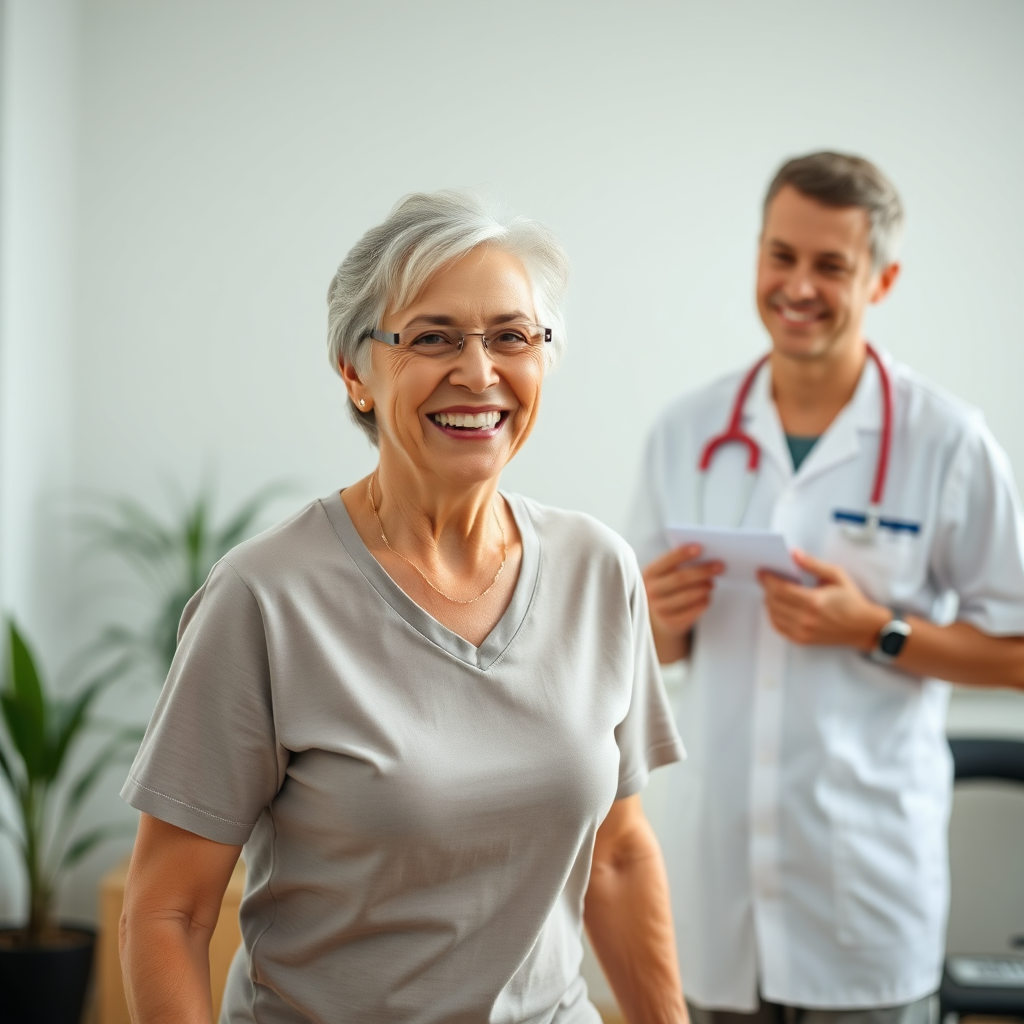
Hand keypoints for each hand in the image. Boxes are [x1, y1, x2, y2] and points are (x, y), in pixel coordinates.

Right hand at [643, 545, 723, 661]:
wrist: (656, 618)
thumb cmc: (666, 589)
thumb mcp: (663, 576)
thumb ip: (677, 565)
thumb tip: (704, 556)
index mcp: (649, 574)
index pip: (667, 561)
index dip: (683, 554)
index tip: (700, 547)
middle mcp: (650, 591)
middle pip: (680, 578)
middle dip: (702, 571)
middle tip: (720, 566)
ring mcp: (659, 608)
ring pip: (687, 596)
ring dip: (704, 587)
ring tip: (712, 583)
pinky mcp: (670, 623)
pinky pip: (692, 611)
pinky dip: (703, 602)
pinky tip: (707, 597)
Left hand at [758, 549, 889, 649]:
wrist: (863, 627)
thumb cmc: (852, 601)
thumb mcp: (836, 575)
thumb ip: (813, 564)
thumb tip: (794, 554)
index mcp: (814, 601)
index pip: (780, 589)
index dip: (768, 579)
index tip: (762, 572)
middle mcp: (806, 619)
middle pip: (773, 601)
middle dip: (767, 588)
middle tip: (766, 579)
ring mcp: (803, 632)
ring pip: (773, 615)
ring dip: (768, 602)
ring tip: (772, 592)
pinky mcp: (802, 640)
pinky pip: (778, 627)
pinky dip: (773, 616)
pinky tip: (777, 607)